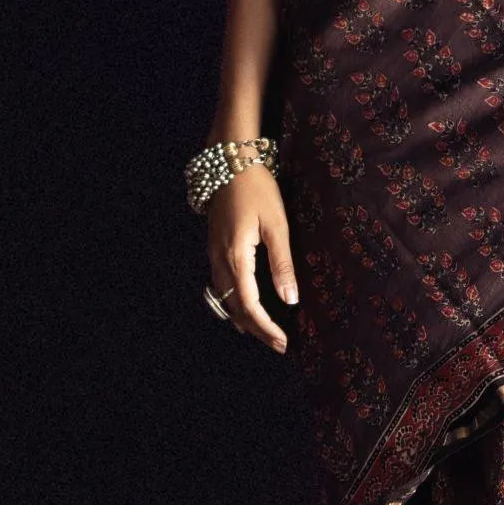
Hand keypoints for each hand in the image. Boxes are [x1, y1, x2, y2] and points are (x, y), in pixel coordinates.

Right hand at [205, 158, 299, 350]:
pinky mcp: (214, 247)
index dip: (266, 328)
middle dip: (257, 330)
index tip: (284, 343)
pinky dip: (234, 303)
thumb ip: (282, 263)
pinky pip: (221, 286)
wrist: (229, 159)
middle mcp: (219, 260)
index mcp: (236, 257)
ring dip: (245, 319)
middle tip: (279, 346)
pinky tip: (245, 307)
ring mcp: (213, 254)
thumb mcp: (276, 224)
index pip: (249, 306)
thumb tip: (290, 299)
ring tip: (265, 333)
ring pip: (225, 299)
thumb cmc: (257, 187)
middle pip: (235, 308)